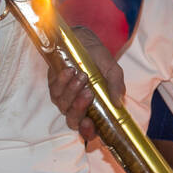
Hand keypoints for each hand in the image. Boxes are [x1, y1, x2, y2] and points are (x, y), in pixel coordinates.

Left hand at [47, 26, 124, 148]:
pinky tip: (70, 70)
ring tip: (82, 75)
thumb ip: (117, 86)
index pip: (89, 131)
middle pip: (73, 120)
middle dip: (79, 108)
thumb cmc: (99, 60)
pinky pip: (55, 90)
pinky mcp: (54, 87)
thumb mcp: (113, 71)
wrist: (84, 41)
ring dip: (72, 91)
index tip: (90, 123)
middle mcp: (77, 109)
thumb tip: (118, 102)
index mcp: (94, 112)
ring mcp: (64, 99)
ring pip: (63, 105)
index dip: (88, 132)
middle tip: (89, 92)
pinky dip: (62, 81)